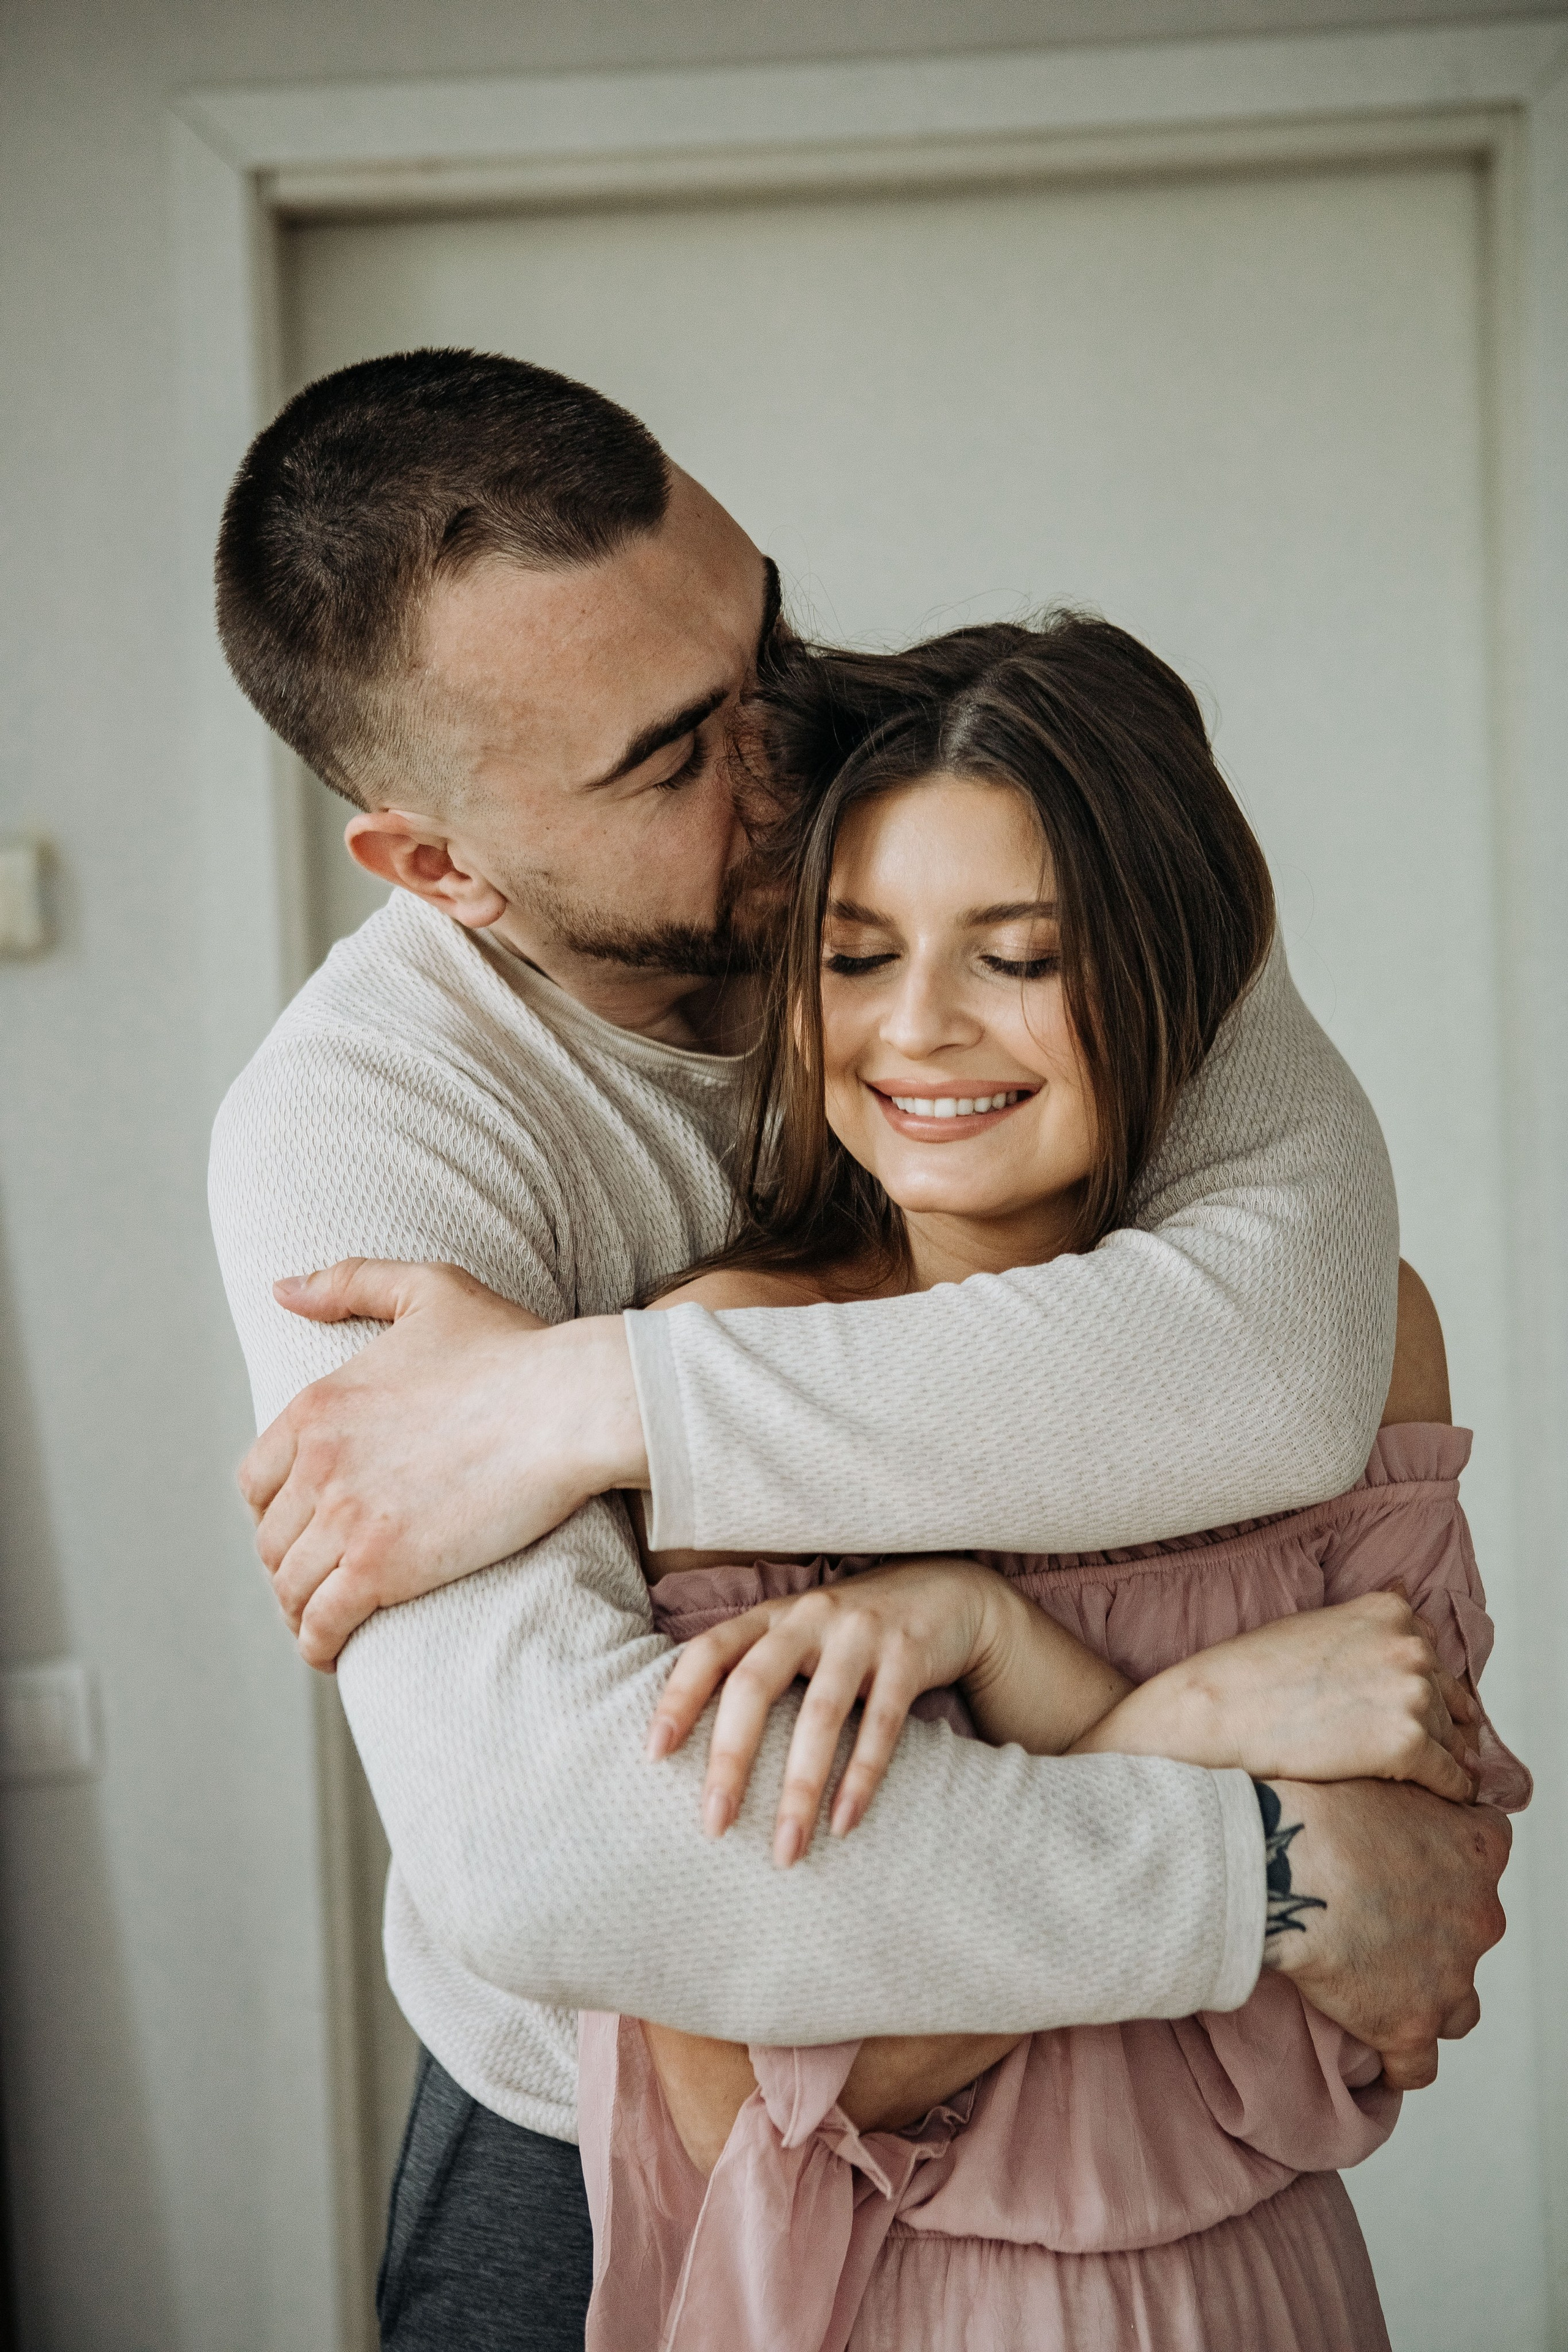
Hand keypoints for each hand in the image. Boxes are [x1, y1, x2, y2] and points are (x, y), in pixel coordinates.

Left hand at [238, 1259, 646, 1667]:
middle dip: (292, 1565)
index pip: (256, 1482)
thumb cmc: (513, 1348)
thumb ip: (350, 1282)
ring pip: (290, 1586)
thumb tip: (280, 1288)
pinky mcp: (381, 1569)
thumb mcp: (428, 1290)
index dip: (277, 1512)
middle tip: (326, 1580)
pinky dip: (319, 1644)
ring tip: (330, 1620)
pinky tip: (336, 1651)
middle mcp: (317, 1462)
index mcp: (317, 1405)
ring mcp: (345, 1518)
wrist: (570, 1405)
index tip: (307, 1528)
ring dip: (302, 1609)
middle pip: (271, 1540)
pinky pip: (322, 1624)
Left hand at [646, 1558, 1004, 1866]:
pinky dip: (861, 1777)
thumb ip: (756, 1670)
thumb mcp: (799, 1635)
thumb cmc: (852, 1632)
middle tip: (714, 1826)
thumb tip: (694, 1749)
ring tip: (786, 1850)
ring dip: (799, 1789)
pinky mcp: (908, 1655)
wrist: (947, 1592)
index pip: (709, 1651)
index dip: (677, 1698)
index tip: (653, 1754)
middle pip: (755, 1685)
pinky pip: (881, 1723)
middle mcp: (809, 1617)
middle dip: (731, 1758)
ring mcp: (860, 1633)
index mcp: (771, 1617)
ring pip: (820, 1714)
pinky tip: (844, 1823)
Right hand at [1081, 1592, 1479, 1803]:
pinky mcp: (1408, 1744)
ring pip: (1452, 1738)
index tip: (1409, 1707)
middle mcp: (1410, 1647)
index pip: (1432, 1653)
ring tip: (1428, 1778)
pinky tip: (1442, 1798)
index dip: (1423, 1685)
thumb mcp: (1317, 1623)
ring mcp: (1412, 1694)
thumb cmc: (1256, 1670)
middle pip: (1448, 1696)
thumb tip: (1409, 1588)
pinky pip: (1451, 1776)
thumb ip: (1369, 1621)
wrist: (1220, 1710)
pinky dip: (1451, 1790)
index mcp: (1390, 1612)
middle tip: (1420, 1747)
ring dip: (1442, 1758)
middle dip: (1439, 1723)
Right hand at [1259, 1776, 1510, 2089]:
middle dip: (1437, 1928)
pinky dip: (1398, 2061)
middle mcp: (1480, 1915)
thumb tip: (1395, 1795)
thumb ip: (1408, 1791)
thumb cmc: (1318, 1809)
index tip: (1417, 1856)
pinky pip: (1416, 2066)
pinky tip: (1376, 2052)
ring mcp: (1450, 1976)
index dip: (1450, 1854)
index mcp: (1477, 1848)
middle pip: (1475, 1928)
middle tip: (1379, 1915)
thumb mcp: (1380, 1772)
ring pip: (1458, 2004)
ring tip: (1382, 1984)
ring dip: (1429, 1995)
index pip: (1487, 1849)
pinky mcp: (1409, 2025)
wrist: (1285, 1863)